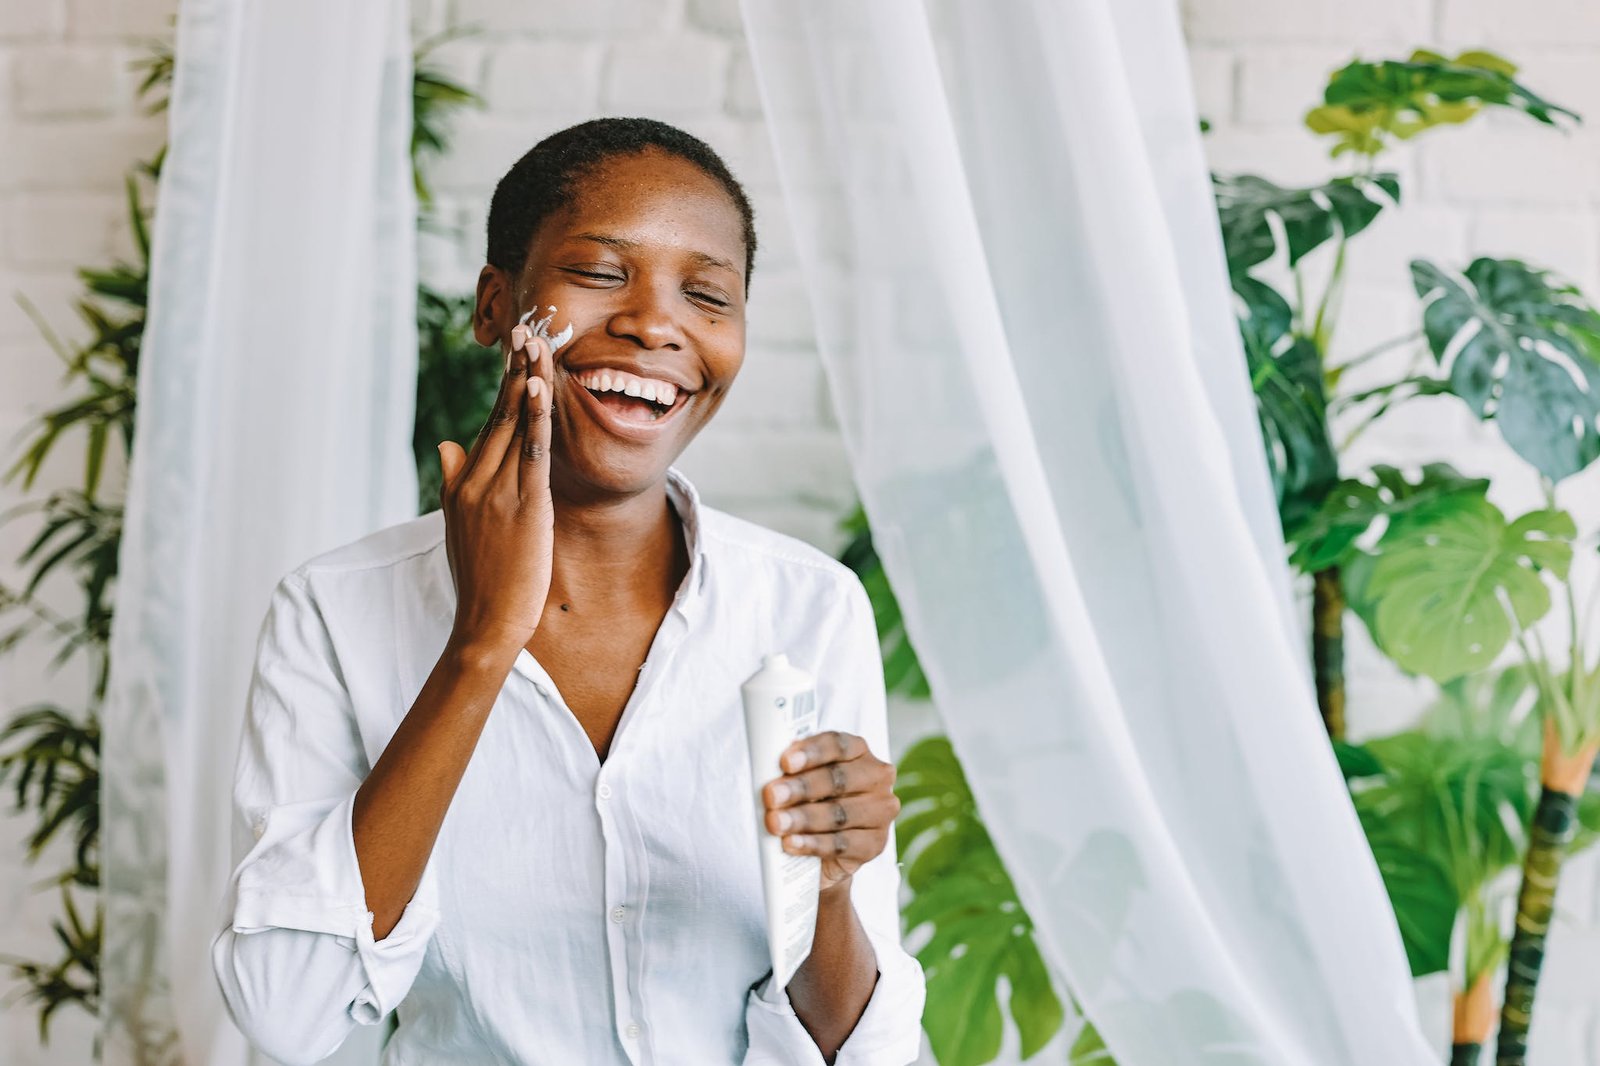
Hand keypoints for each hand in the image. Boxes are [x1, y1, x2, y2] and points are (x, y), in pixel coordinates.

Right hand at [436, 323, 555, 654]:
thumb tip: (446, 446)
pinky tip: (539, 390)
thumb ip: (455, 482)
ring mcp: (497, 492)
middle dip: (514, 372)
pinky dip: (535, 419)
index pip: (489, 425)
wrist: (485, 623)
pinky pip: (531, 453)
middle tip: (527, 330)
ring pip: (514, 427)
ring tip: (535, 344)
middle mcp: (476, 481)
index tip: (515, 354)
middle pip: (500, 416)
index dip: (504, 388)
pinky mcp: (523, 507)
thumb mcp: (460, 525)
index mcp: (464, 483)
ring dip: (525, 383)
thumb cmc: (480, 580)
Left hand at [762, 731, 898, 892]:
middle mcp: (876, 778)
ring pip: (839, 813)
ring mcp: (880, 812)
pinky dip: (813, 844)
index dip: (811, 752)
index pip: (838, 744)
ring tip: (776, 823)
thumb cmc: (814, 802)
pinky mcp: (875, 844)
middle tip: (772, 796)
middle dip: (801, 788)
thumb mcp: (805, 780)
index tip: (785, 762)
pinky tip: (792, 843)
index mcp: (859, 752)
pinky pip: (842, 844)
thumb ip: (793, 770)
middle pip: (838, 779)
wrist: (828, 852)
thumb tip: (766, 767)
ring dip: (803, 819)